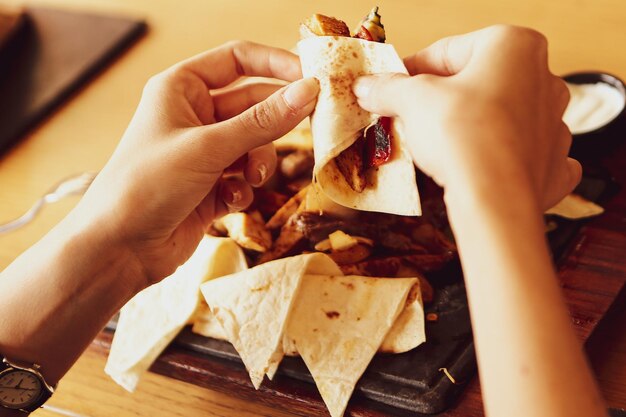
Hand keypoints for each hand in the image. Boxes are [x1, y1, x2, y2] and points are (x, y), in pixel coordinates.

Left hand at [68, 41, 318, 286]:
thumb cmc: (146, 185)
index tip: (310, 77)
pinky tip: (229, 202)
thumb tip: (309, 91)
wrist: (119, 249)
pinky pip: (245, 177)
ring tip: (249, 179)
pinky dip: (243, 189)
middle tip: (309, 127)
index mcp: (181, 89)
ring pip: (254, 145)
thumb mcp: (209, 147)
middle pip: (253, 106)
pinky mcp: (211, 186)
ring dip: (259, 163)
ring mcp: (203, 153)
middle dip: (274, 123)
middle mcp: (193, 116)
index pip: (237, 60)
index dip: (275, 64)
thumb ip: (263, 121)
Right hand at [353, 25, 580, 209]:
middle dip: (443, 98)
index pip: (448, 51)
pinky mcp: (553, 166)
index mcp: (514, 47)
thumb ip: (390, 88)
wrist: (492, 197)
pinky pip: (527, 156)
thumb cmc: (460, 134)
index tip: (391, 87)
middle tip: (408, 116)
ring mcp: (554, 125)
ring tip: (437, 146)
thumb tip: (368, 86)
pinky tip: (486, 166)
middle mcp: (543, 80)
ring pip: (504, 118)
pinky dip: (505, 160)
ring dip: (475, 126)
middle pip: (478, 82)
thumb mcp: (413, 100)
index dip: (412, 70)